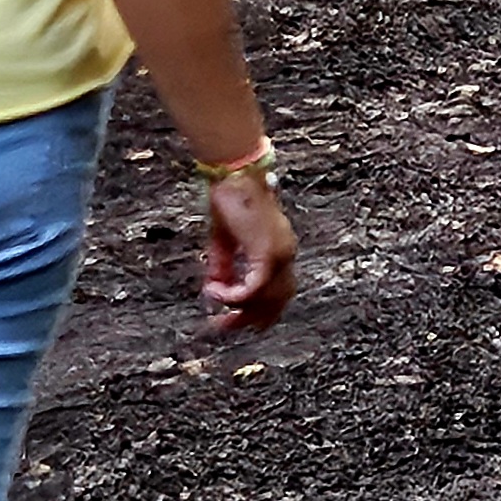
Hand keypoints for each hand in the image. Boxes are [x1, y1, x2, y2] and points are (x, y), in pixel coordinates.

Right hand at [200, 173, 296, 333]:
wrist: (234, 174)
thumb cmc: (229, 197)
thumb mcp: (224, 239)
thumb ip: (223, 265)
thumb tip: (214, 289)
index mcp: (280, 249)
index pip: (278, 291)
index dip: (258, 309)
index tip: (232, 317)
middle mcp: (286, 254)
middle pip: (277, 302)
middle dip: (250, 319)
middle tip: (222, 327)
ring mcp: (280, 255)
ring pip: (266, 300)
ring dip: (239, 310)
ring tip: (215, 308)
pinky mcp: (267, 253)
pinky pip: (252, 288)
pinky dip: (233, 296)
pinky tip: (214, 292)